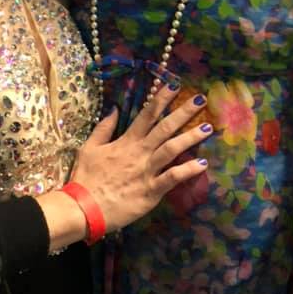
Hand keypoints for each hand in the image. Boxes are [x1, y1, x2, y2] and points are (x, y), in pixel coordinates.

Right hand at [70, 85, 212, 231]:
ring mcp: (147, 171)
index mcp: (126, 141)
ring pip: (172, 149)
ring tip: (208, 128)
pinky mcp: (151, 191)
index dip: (161, 98)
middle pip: (164, 128)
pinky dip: (187, 170)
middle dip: (183, 112)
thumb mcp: (89, 148)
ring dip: (191, 137)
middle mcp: (140, 153)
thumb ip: (104, 128)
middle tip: (200, 100)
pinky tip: (202, 164)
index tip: (175, 85)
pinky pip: (172, 178)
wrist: (84, 208)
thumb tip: (114, 108)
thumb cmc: (86, 178)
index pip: (147, 115)